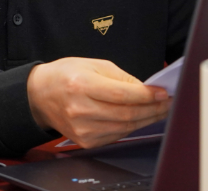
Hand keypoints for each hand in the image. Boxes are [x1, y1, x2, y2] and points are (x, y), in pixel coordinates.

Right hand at [26, 57, 170, 148]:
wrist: (40, 95)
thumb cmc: (66, 75)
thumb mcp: (93, 65)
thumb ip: (121, 77)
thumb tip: (146, 89)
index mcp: (82, 85)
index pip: (122, 95)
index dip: (147, 95)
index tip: (163, 93)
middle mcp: (81, 110)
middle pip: (126, 114)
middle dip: (153, 109)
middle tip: (167, 102)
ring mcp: (83, 129)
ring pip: (125, 127)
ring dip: (147, 119)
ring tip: (160, 110)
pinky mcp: (85, 141)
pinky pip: (116, 135)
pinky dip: (132, 127)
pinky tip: (141, 118)